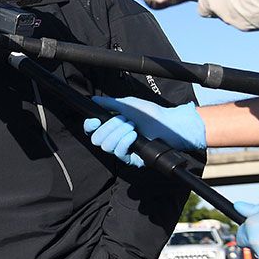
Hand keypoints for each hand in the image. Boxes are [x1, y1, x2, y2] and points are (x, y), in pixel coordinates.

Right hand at [85, 96, 206, 150]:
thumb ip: (109, 103)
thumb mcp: (128, 105)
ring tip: (133, 126)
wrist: (168, 124)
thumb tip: (94, 99)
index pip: (91, 130)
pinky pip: (119, 153)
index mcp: (112, 126)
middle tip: (124, 120)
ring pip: (106, 146)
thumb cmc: (151, 114)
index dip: (90, 126)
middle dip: (109, 127)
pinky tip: (134, 135)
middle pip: (96, 139)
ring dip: (119, 133)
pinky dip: (125, 142)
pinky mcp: (131, 159)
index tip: (96, 120)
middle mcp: (114, 139)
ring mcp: (122, 149)